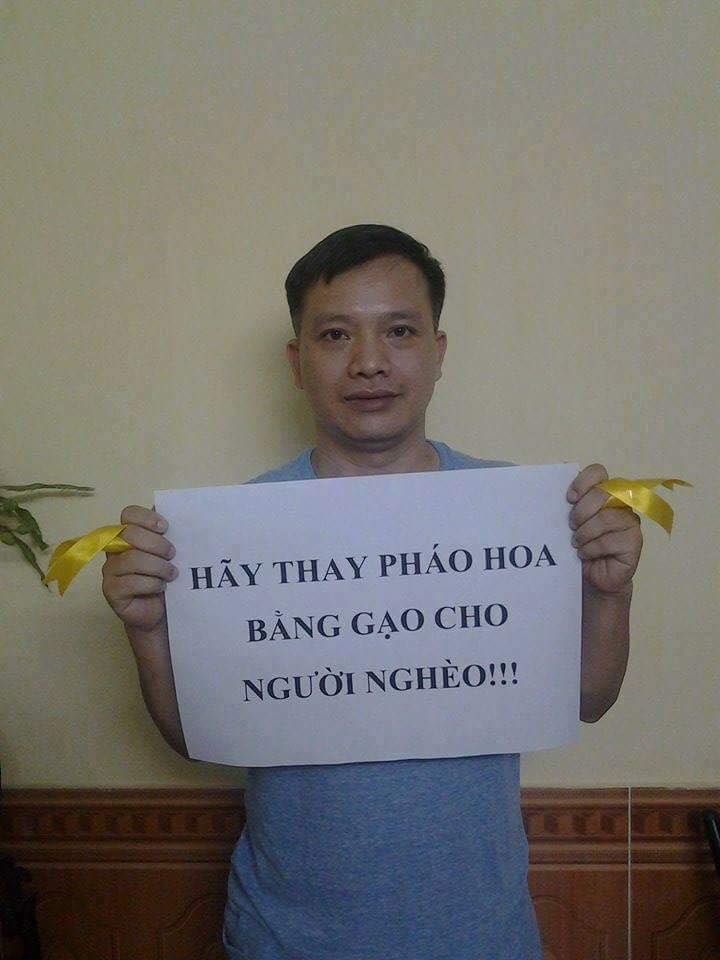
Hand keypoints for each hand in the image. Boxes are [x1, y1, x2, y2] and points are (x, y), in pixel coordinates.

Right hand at [101, 504, 177, 632]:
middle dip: (156, 544)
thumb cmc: (163, 577)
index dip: (147, 518)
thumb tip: (172, 509)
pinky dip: (152, 583)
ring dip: (159, 566)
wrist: (158, 611)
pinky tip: (161, 587)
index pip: (129, 514)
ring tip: (172, 574)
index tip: (166, 528)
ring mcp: (109, 570)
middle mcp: (114, 549)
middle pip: (129, 534)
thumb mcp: (168, 554)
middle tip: (173, 554)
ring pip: (132, 559)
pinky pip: (131, 582)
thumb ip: (167, 534)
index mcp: (127, 534)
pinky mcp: (111, 591)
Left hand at [567, 464, 642, 597]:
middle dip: (581, 511)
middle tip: (571, 526)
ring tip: (576, 543)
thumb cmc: (579, 546)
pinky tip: (584, 554)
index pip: (598, 472)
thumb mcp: (566, 523)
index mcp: (603, 492)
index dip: (582, 482)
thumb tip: (550, 467)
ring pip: (606, 518)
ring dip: (584, 533)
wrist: (590, 578)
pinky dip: (591, 549)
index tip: (568, 499)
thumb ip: (564, 500)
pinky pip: (609, 541)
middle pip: (603, 493)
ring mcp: (630, 522)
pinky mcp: (634, 542)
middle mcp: (620, 503)